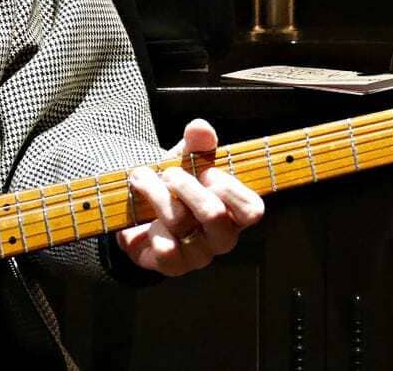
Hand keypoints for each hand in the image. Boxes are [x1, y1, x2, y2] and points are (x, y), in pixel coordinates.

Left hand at [116, 119, 263, 275]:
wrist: (141, 214)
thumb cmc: (175, 188)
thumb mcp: (186, 160)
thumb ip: (197, 143)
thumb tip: (200, 127)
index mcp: (234, 212)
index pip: (251, 209)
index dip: (228, 188)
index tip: (207, 171)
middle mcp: (221, 237)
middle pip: (213, 213)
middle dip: (185, 185)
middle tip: (168, 173)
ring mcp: (199, 254)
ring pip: (180, 222)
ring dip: (155, 193)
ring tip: (141, 180)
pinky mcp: (174, 266)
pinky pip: (166, 250)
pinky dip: (150, 227)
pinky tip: (144, 217)